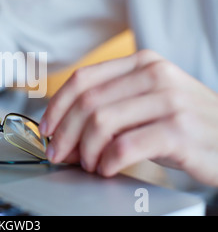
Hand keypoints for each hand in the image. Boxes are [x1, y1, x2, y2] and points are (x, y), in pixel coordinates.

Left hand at [39, 50, 217, 186]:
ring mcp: (170, 100)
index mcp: (142, 63)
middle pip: (87, 101)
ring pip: (101, 122)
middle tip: (58, 153)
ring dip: (85, 150)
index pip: (83, 78)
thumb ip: (108, 109)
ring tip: (88, 164)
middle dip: (65, 133)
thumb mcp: (146, 105)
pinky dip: (107, 161)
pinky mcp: (179, 130)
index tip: (47, 128)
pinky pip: (125, 146)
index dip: (57, 105)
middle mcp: (155, 75)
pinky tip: (107, 168)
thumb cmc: (184, 124)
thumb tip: (62, 133)